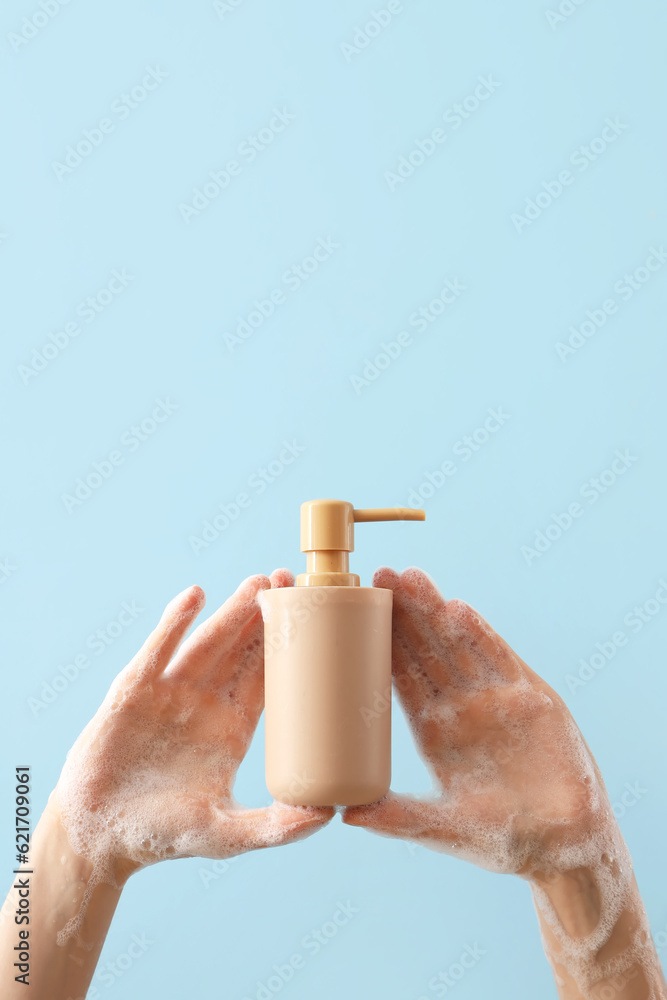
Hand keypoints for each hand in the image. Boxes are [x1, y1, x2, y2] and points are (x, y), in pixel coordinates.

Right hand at [54, 570, 332, 890]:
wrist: (97, 837)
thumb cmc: (163, 836)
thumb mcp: (226, 835)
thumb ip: (274, 828)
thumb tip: (330, 815)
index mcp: (232, 728)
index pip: (269, 678)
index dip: (292, 647)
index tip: (317, 619)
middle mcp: (204, 703)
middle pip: (243, 649)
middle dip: (267, 614)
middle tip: (294, 580)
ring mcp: (169, 693)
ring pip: (208, 642)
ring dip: (232, 611)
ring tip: (259, 581)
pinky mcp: (132, 692)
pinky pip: (158, 651)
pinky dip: (174, 623)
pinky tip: (195, 596)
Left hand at [343, 567, 617, 877]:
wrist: (565, 846)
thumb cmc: (501, 841)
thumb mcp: (442, 826)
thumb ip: (398, 817)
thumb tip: (344, 814)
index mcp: (434, 730)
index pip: (401, 677)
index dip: (379, 644)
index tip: (354, 614)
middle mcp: (461, 707)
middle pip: (426, 649)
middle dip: (403, 613)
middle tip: (378, 575)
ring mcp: (496, 698)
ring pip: (458, 643)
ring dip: (434, 610)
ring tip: (410, 576)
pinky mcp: (532, 697)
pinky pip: (500, 658)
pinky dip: (479, 633)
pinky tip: (456, 609)